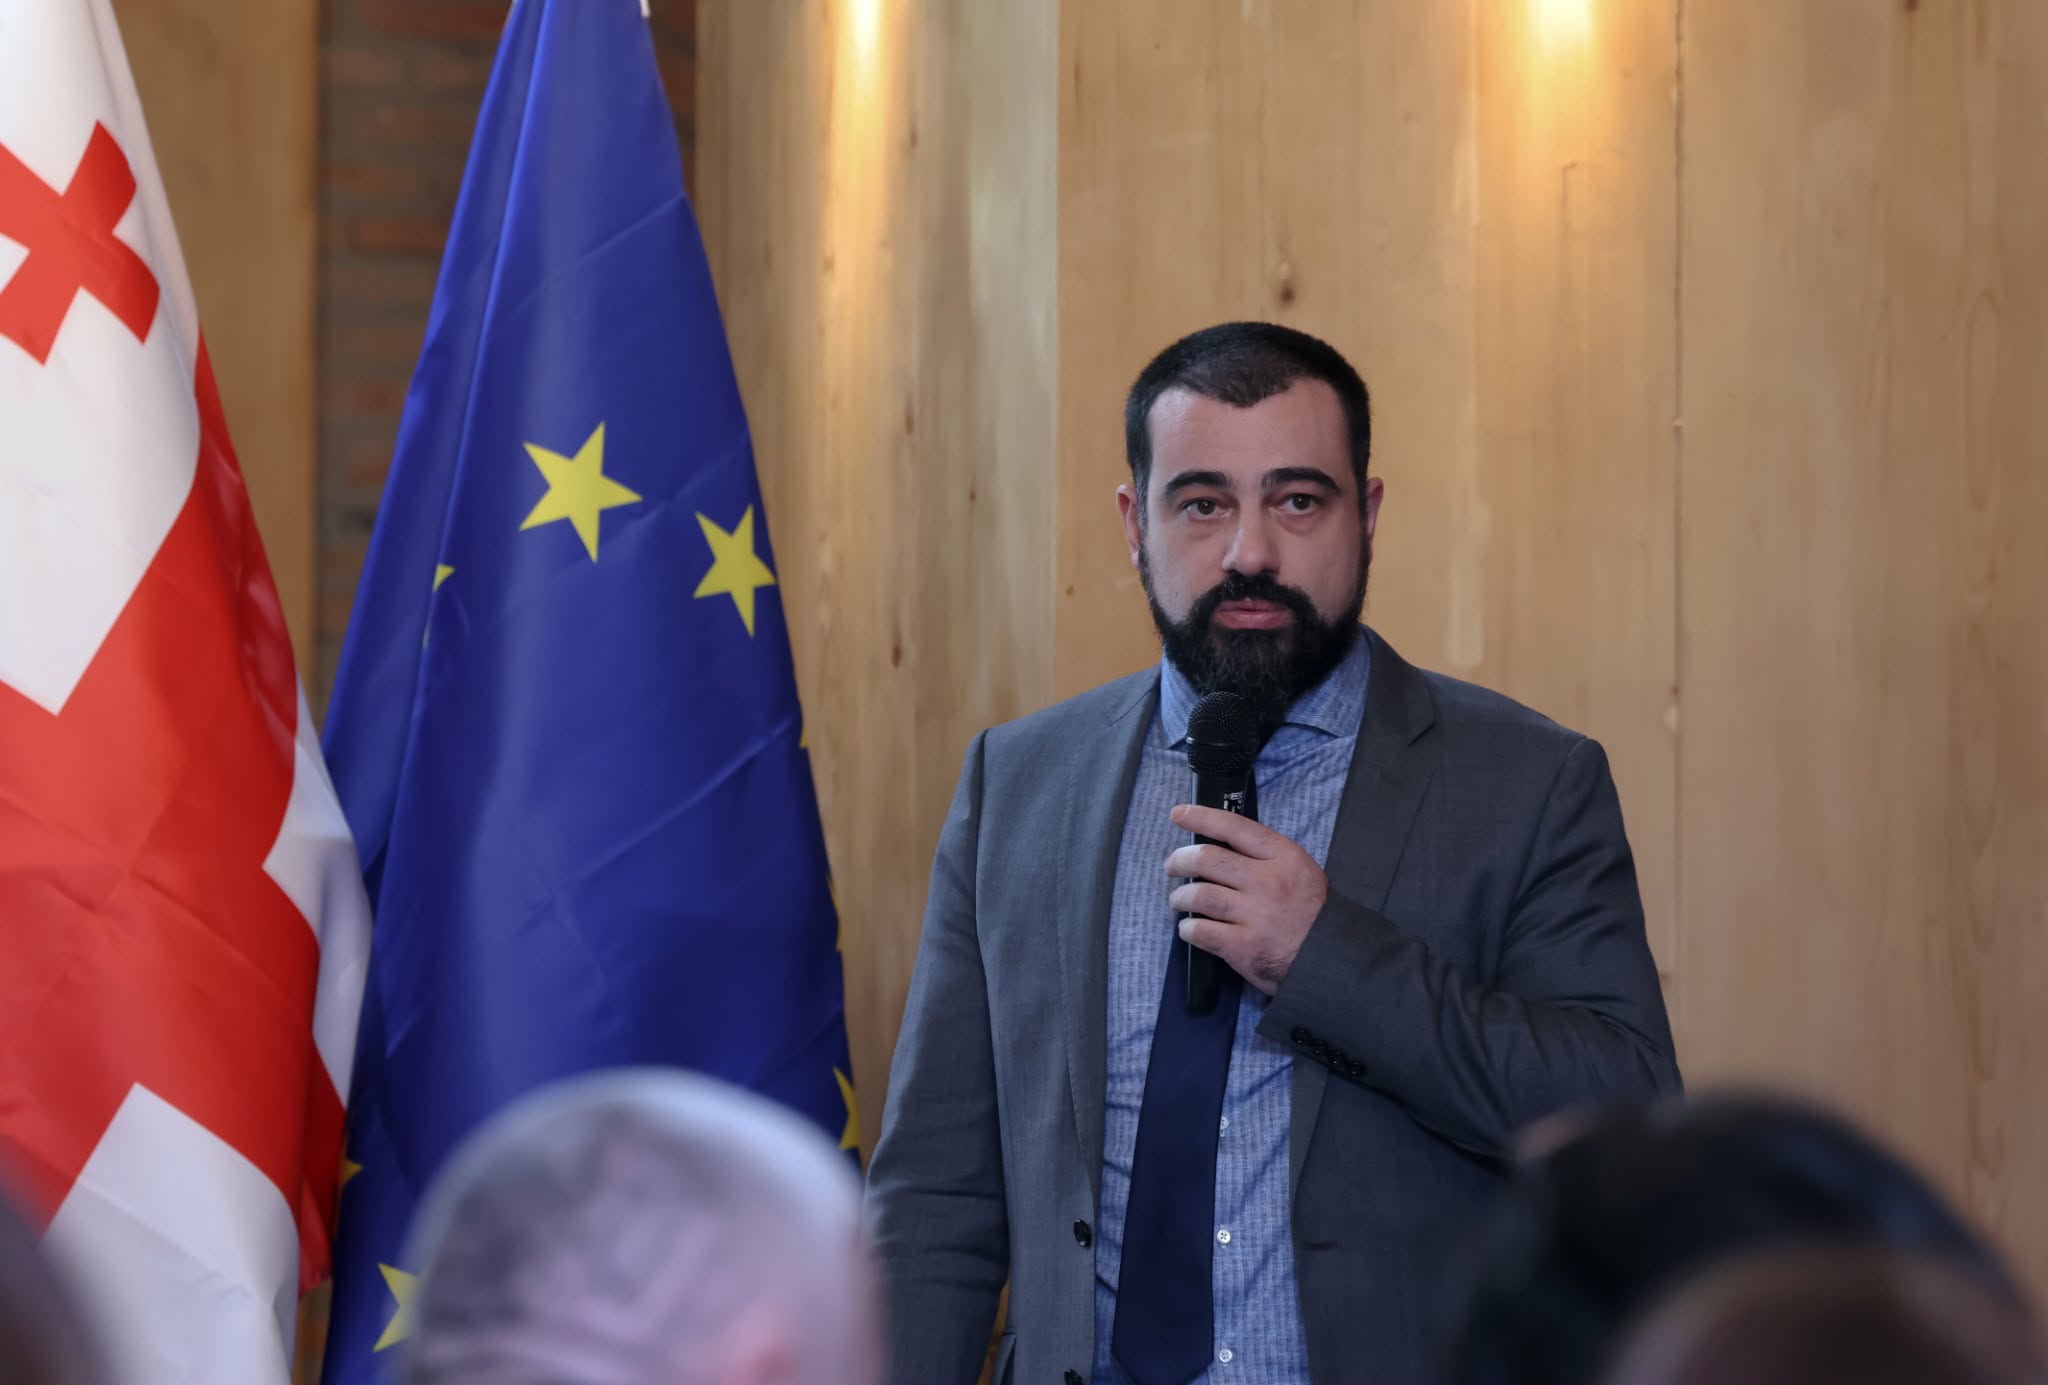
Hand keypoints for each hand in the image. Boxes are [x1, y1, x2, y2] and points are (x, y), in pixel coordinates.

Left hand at [1166, 803, 1328, 995]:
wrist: (1333, 957)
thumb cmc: (1313, 913)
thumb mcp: (1300, 870)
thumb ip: (1264, 857)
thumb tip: (1220, 848)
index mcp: (1283, 856)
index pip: (1234, 827)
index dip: (1201, 817)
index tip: (1179, 814)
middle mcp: (1267, 881)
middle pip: (1207, 859)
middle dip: (1180, 860)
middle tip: (1172, 866)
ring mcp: (1254, 914)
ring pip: (1199, 894)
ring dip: (1180, 896)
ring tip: (1179, 900)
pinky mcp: (1243, 946)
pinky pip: (1201, 931)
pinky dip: (1188, 928)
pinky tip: (1190, 928)